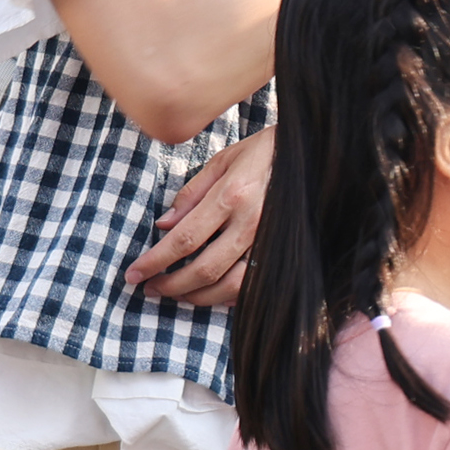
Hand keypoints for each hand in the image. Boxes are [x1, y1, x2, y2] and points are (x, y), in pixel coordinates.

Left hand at [126, 129, 271, 307]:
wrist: (314, 152)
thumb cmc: (265, 152)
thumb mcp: (223, 161)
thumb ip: (192, 194)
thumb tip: (164, 225)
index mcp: (233, 195)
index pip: (185, 239)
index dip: (155, 261)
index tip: (134, 273)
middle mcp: (253, 222)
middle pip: (205, 268)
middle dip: (171, 285)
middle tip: (149, 288)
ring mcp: (272, 240)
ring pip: (231, 284)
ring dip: (199, 296)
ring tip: (177, 293)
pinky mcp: (284, 250)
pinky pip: (254, 283)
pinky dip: (229, 295)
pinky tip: (212, 293)